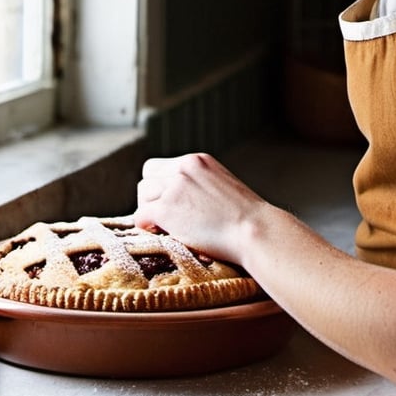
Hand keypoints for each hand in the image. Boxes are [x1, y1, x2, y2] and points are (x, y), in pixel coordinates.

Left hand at [133, 152, 264, 265]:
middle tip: (165, 217)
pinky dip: (146, 227)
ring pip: (142, 196)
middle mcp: (184, 168)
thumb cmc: (247, 218)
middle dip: (152, 197)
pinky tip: (162, 235)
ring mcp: (174, 187)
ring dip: (149, 212)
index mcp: (198, 160)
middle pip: (147, 177)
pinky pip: (140, 216)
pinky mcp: (166, 209)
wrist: (256, 231)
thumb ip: (201, 184)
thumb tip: (184, 200)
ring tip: (166, 227)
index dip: (161, 186)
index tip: (171, 203)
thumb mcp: (224, 185)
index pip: (160, 167)